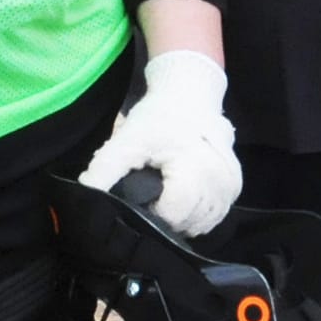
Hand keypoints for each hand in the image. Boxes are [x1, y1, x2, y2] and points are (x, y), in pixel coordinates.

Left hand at [80, 49, 241, 238]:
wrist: (190, 96)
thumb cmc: (158, 118)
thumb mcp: (126, 140)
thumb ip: (104, 170)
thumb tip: (85, 195)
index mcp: (197, 169)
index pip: (172, 215)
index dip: (151, 212)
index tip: (142, 193)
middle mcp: (220, 181)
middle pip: (185, 224)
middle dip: (163, 215)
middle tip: (152, 189)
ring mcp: (231, 187)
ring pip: (200, 225)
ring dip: (180, 217)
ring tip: (167, 191)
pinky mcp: (235, 188)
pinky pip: (212, 216)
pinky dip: (196, 212)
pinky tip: (182, 195)